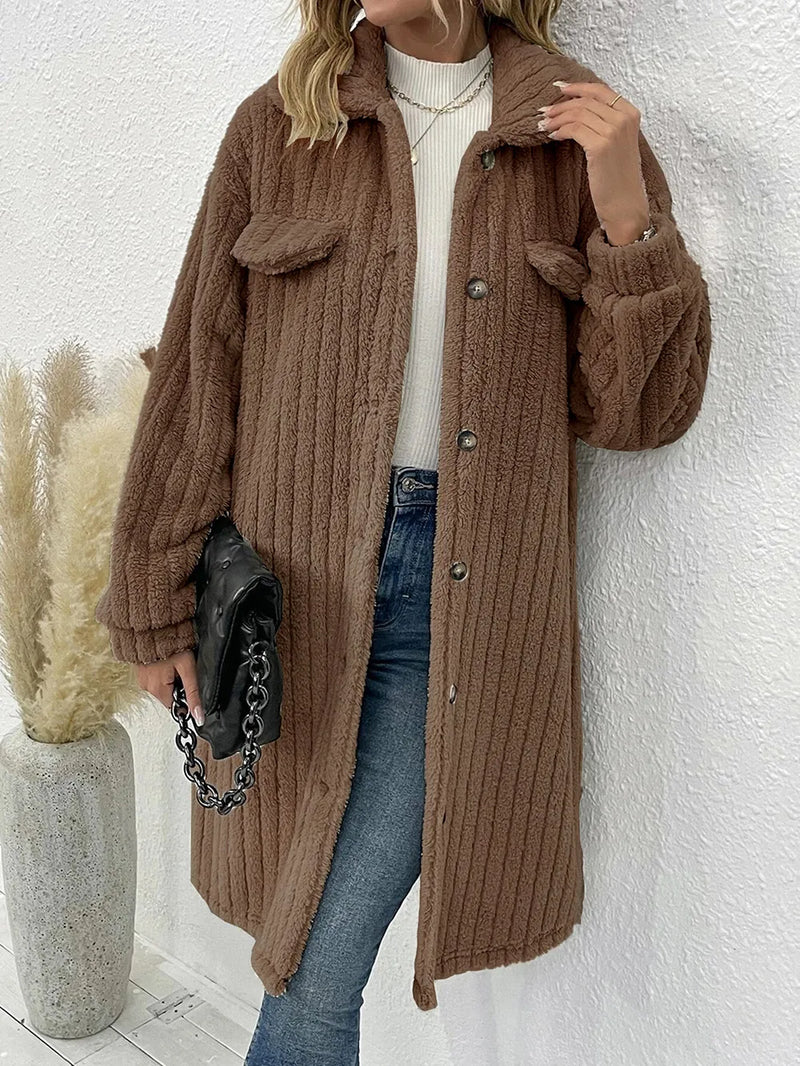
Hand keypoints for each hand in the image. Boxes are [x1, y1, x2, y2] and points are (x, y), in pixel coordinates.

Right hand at [135, 648, 203, 724]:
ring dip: (168, 680)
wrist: (154, 626)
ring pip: (161, 688)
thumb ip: (193, 693)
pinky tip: (165, 662)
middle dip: (176, 686)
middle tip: (180, 669)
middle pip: (167, 697)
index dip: (183, 696)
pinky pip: (154, 680)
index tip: (186, 681)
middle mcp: (146, 687)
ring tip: (172, 663)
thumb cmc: (171, 644)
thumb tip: (198, 716)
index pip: (173, 706)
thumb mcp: (188, 669)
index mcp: (157, 689)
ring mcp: (141, 679)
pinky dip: (161, 674)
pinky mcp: (140, 672)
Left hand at [537, 81, 650, 244]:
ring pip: (578, 113)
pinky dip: (560, 130)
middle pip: (586, 101)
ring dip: (557, 118)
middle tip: (544, 111)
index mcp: (631, 113)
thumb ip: (606, 123)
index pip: (600, 90)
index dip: (578, 87)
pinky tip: (553, 136)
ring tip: (544, 124)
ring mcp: (614, 131)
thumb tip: (577, 109)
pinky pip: (574, 129)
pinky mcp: (600, 146)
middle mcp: (624, 119)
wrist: (625, 204)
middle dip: (561, 104)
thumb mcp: (617, 143)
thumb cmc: (618, 178)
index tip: (560, 88)